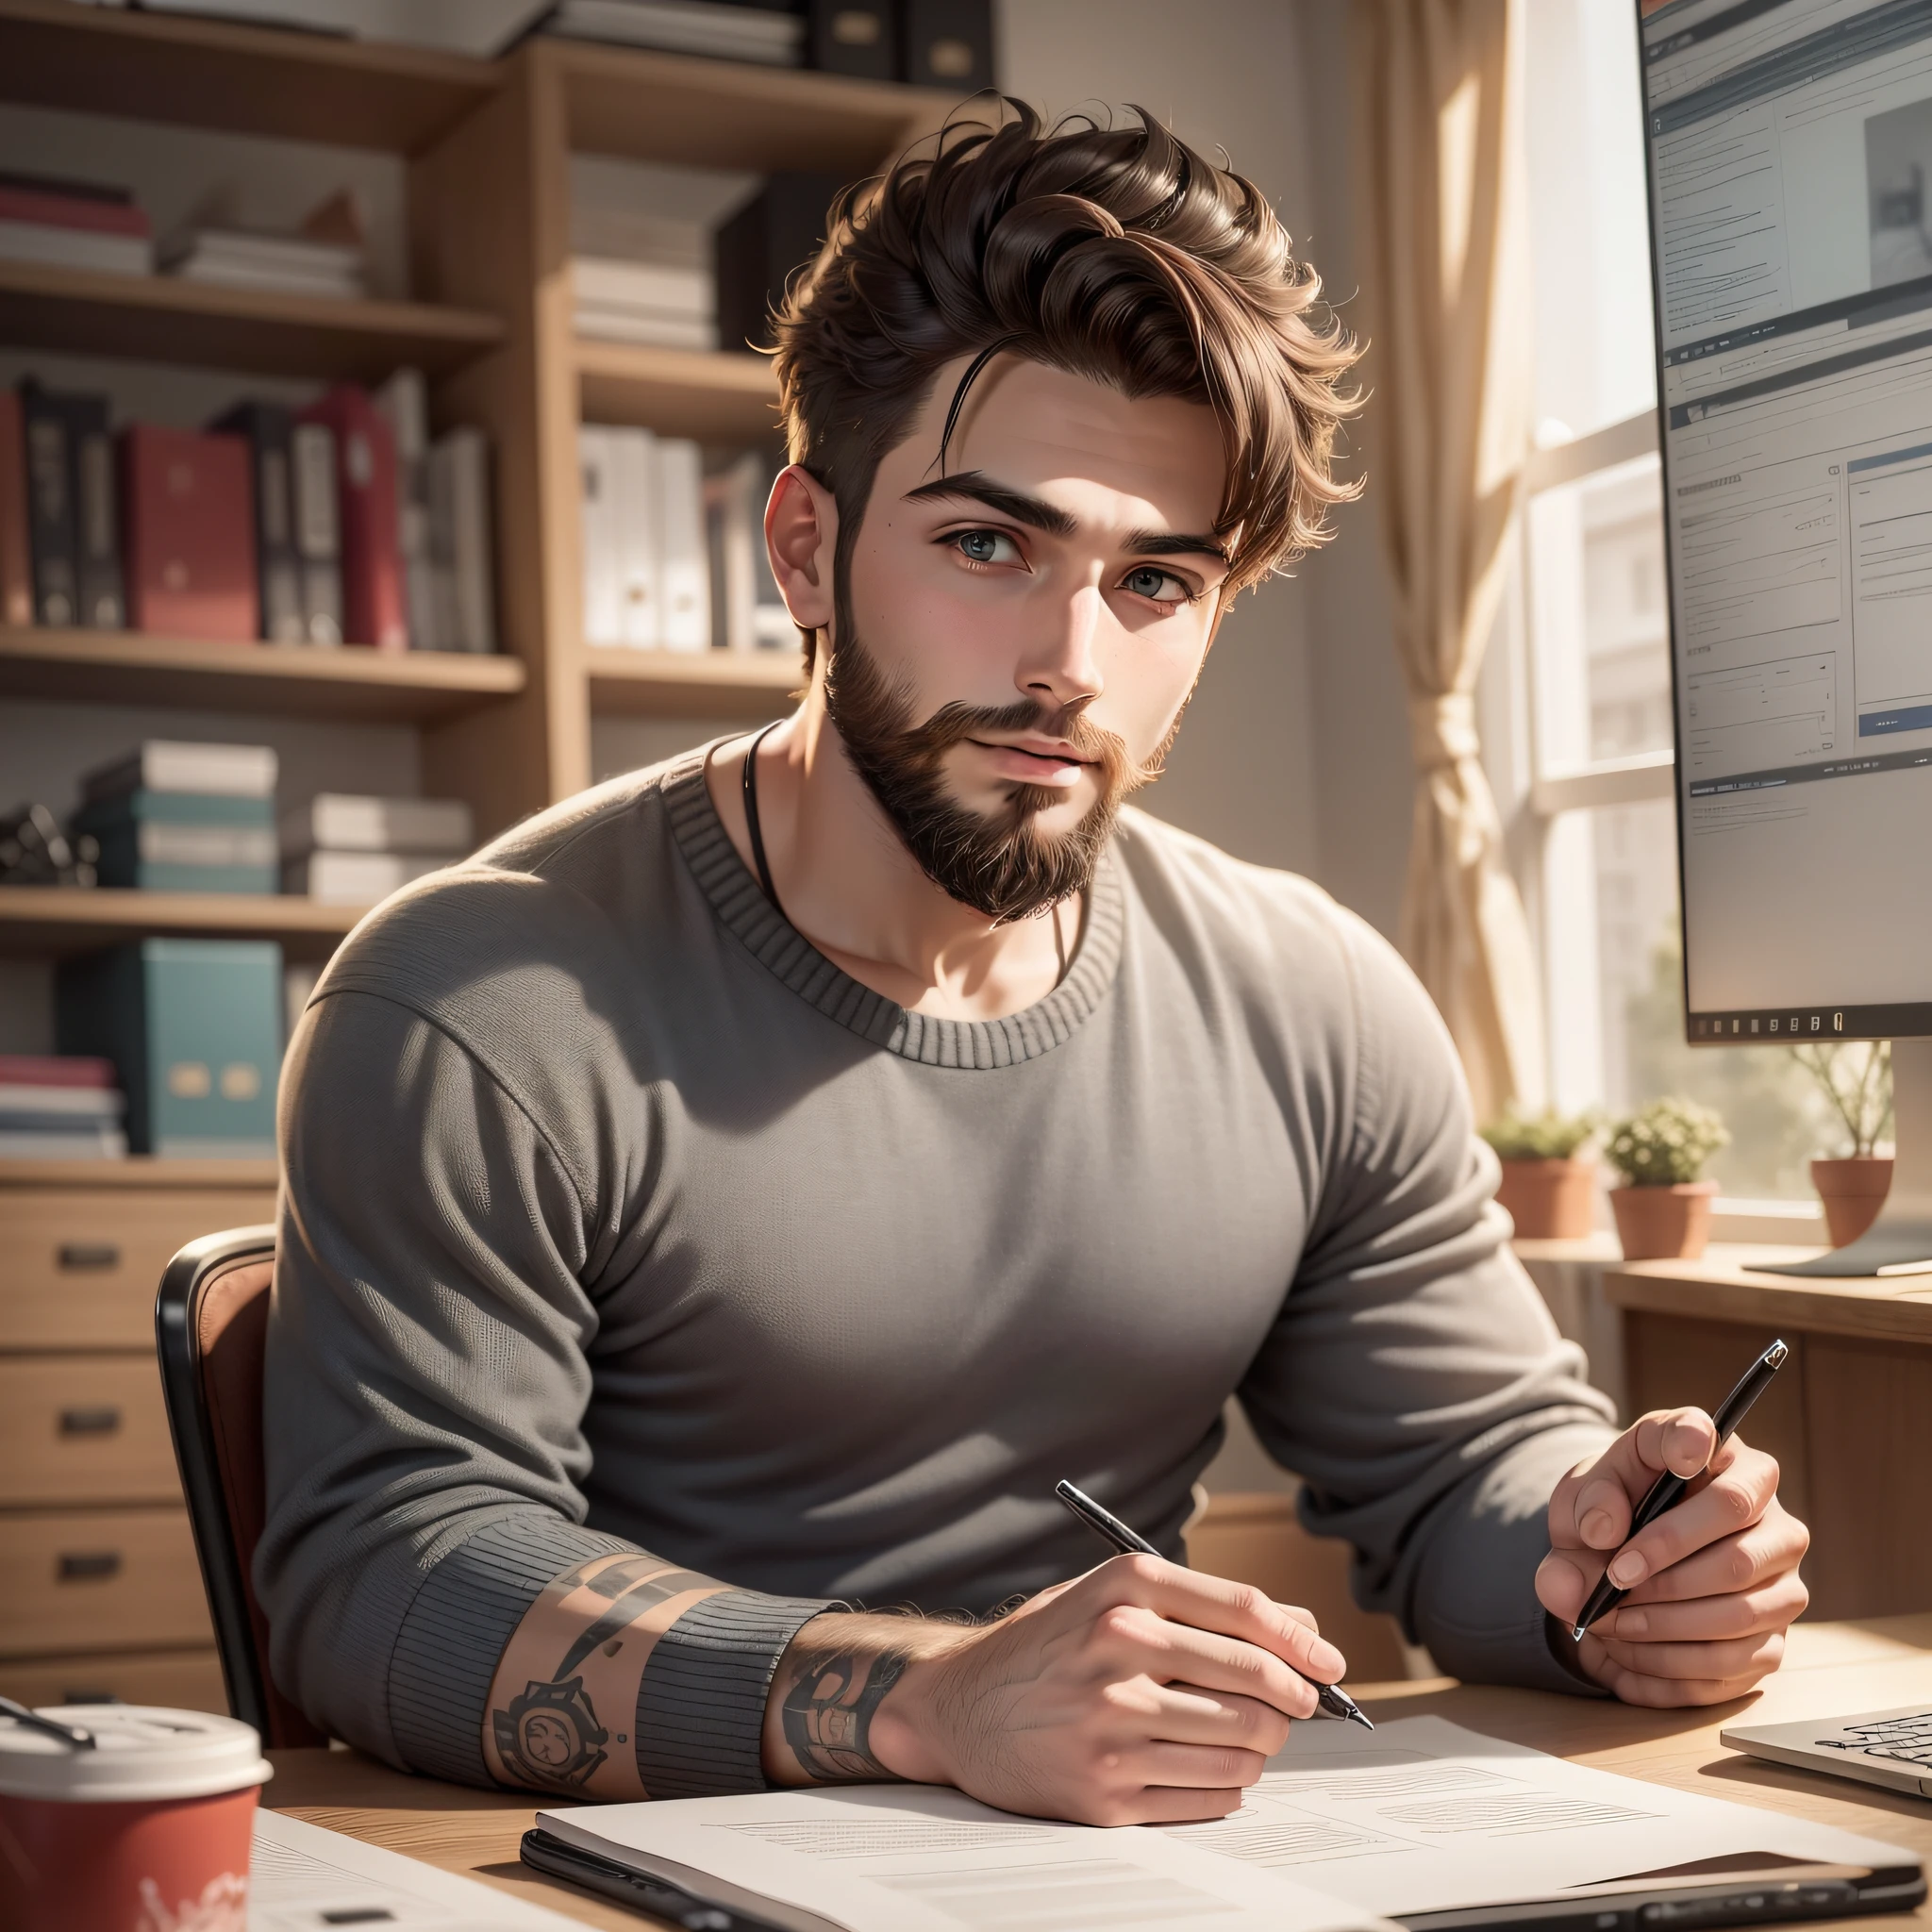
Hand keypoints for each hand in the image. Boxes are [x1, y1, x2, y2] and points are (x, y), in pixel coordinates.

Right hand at [872, 1554, 1344, 1824]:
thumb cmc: (1048, 1646)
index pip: (1244, 1612)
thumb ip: (1202, 1605)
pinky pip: (1211, 1796)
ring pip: (1243, 1745)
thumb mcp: (1112, 1598)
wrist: (957, 1708)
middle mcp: (1117, 1653)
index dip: (1301, 1641)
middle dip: (1294, 1699)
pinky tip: (1207, 1767)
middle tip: (1301, 1704)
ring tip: (1247, 1736)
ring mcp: (1110, 1728)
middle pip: (1255, 1682)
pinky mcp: (1104, 1793)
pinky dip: (1229, 1786)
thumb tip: (1303, 1630)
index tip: (1331, 1662)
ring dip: (1262, 1745)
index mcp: (1123, 1590)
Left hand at [1535, 1410, 1807, 1705]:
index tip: (1672, 1460)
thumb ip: (1585, 1505)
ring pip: (1741, 1614)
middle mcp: (1765, 1508)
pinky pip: (1736, 1664)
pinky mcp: (1774, 1633)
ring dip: (1667, 1627)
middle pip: (1736, 1552)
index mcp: (1714, 1451)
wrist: (1614, 1565)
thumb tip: (1602, 1532)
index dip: (1688, 1452)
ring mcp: (1781, 1574)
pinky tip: (1629, 1658)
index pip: (1711, 1440)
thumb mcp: (1582, 1498)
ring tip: (1613, 1624)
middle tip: (1609, 1588)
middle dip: (1664, 1578)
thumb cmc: (1608, 1514)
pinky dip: (1674, 1669)